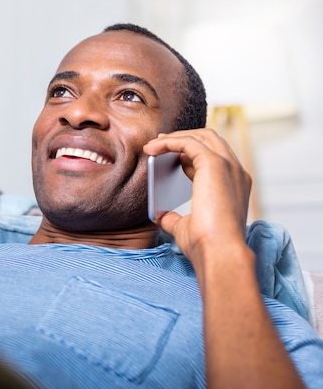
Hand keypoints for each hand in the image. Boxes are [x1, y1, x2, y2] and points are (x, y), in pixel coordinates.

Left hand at [144, 129, 251, 272]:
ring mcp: (228, 166)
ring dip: (175, 137)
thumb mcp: (187, 228)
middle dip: (184, 137)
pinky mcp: (214, 164)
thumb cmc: (206, 245)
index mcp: (234, 185)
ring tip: (152, 145)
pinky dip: (169, 142)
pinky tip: (152, 149)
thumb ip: (175, 218)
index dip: (190, 153)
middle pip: (210, 140)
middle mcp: (236, 172)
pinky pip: (188, 142)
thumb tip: (160, 216)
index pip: (214, 157)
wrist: (219, 252)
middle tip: (159, 142)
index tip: (169, 155)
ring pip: (201, 136)